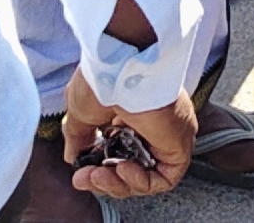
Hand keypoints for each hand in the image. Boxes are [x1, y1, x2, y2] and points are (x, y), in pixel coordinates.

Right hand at [61, 72, 198, 199]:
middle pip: (131, 169)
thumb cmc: (103, 80)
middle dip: (104, 180)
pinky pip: (164, 178)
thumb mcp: (81, 111)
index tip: (80, 173)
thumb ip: (79, 135)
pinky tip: (122, 170)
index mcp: (130, 114)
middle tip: (85, 178)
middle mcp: (151, 126)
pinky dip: (141, 183)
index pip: (118, 153)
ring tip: (99, 175)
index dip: (98, 168)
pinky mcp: (179, 146)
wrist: (121, 69)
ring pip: (146, 177)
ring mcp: (166, 137)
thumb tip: (74, 156)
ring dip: (118, 184)